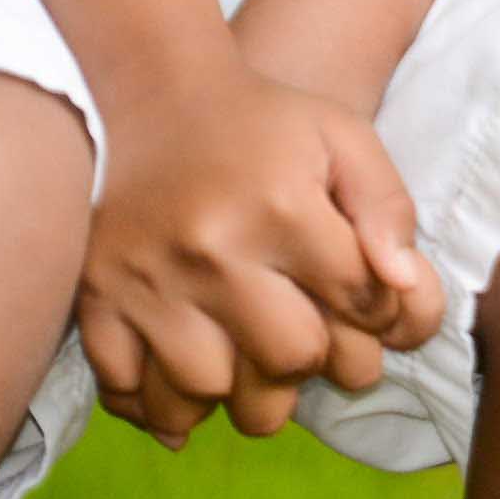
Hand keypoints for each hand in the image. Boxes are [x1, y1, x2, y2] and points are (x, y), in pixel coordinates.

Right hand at [77, 56, 441, 443]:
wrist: (152, 95)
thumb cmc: (262, 124)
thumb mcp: (342, 137)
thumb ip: (387, 207)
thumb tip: (403, 285)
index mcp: (282, 206)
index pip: (359, 303)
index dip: (379, 316)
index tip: (362, 304)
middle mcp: (213, 250)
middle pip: (289, 360)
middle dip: (313, 362)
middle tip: (307, 340)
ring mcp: (148, 280)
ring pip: (208, 390)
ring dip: (237, 392)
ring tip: (249, 364)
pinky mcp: (96, 299)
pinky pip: (126, 389)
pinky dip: (158, 403)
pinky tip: (184, 380)